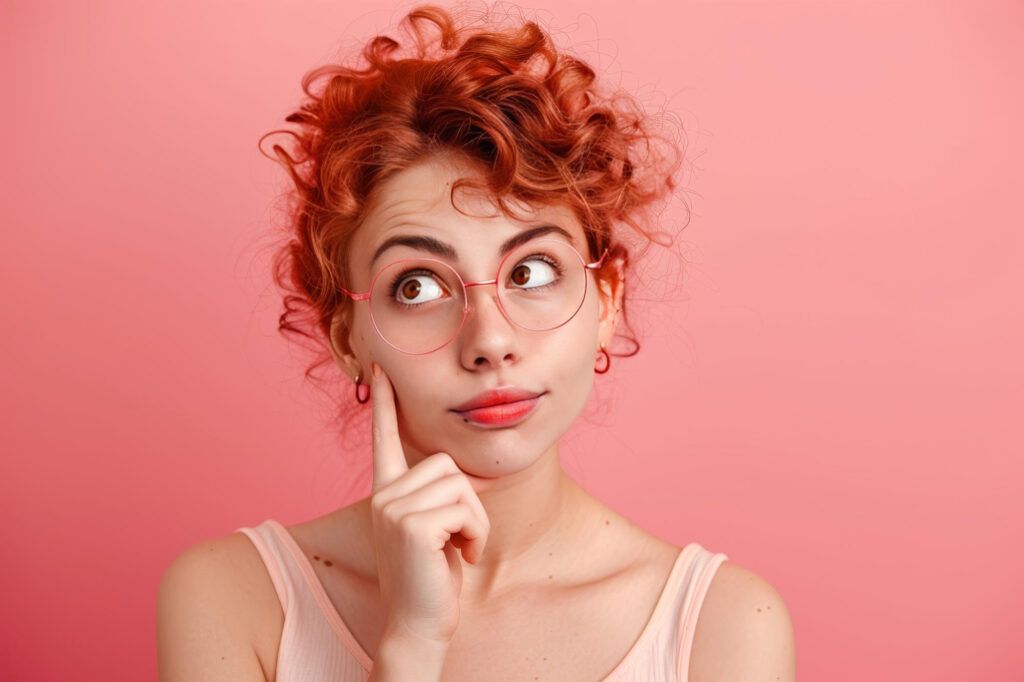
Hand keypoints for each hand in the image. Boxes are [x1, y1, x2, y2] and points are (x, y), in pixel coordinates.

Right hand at [367, 361, 492, 645]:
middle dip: (469, 505)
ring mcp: (393, 508)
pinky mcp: (411, 524)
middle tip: (460, 541)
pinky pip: (466, 508)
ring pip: (460, 486)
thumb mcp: (434, 531)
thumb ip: (437, 498)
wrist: (418, 624)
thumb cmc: (431, 579)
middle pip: (447, 465)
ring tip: (459, 550)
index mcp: (387, 493)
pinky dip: (476, 534)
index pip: (384, 440)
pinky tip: (461, 557)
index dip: (385, 404)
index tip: (379, 369)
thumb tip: (460, 474)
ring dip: (475, 522)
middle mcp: (384, 496)